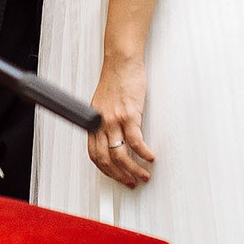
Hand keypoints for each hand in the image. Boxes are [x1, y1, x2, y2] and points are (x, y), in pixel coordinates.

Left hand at [86, 52, 155, 187]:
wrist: (121, 62)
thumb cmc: (115, 79)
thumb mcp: (101, 104)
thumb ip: (105, 121)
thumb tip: (113, 138)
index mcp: (93, 122)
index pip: (94, 154)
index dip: (105, 170)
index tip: (116, 176)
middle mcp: (101, 123)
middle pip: (106, 159)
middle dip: (119, 176)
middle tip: (131, 182)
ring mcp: (114, 120)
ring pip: (120, 154)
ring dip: (133, 169)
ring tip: (143, 175)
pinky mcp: (129, 114)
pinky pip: (136, 141)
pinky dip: (144, 153)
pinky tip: (150, 157)